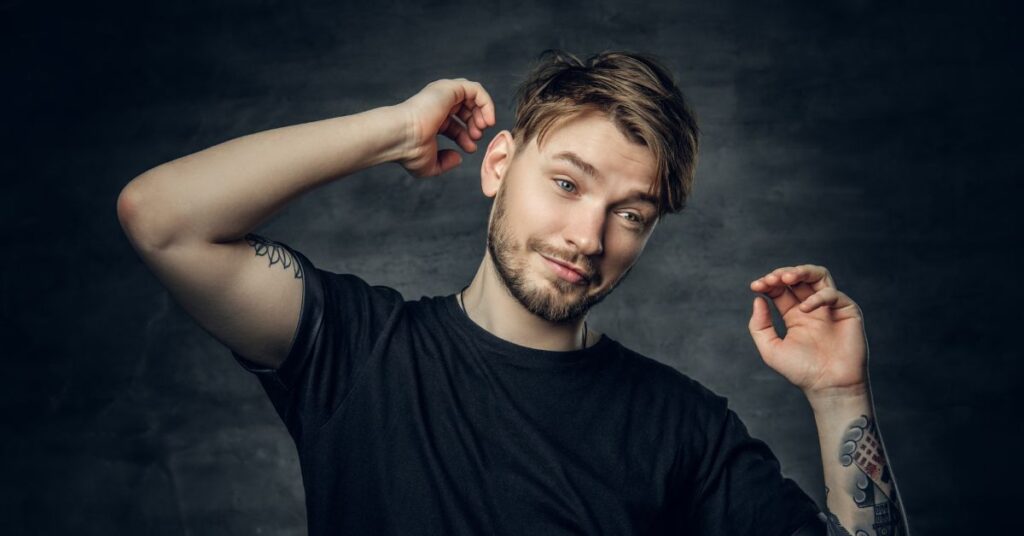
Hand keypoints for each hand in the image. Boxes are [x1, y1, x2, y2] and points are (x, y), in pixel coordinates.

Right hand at [393, 78, 496, 177]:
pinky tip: (487, 120)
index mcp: (431, 119)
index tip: (471, 149)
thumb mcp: (430, 165)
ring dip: (482, 112)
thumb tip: (459, 158)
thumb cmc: (410, 151)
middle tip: (477, 137)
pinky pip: (476, 90)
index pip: (454, 124)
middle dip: (475, 124)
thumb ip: (445, 163)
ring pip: (471, 97)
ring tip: (483, 128)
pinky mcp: (450, 89)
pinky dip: (486, 103)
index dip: (466, 137)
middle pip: (465, 110)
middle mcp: (436, 105)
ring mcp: (443, 95)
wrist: (402, 137)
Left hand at [747, 264, 868, 398]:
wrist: (828, 385)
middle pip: (798, 278)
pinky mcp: (847, 311)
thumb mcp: (771, 349)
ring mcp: (830, 307)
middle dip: (782, 273)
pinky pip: (832, 294)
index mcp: (794, 314)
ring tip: (786, 277)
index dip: (768, 283)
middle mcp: (812, 307)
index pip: (780, 289)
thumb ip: (760, 326)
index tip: (755, 286)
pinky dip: (817, 297)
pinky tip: (805, 308)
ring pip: (818, 276)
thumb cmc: (801, 371)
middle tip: (771, 279)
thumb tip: (757, 300)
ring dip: (801, 271)